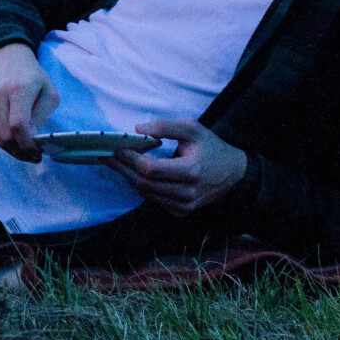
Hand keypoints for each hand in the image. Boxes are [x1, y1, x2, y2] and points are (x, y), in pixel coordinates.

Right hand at [0, 44, 58, 162]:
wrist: (3, 57)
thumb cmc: (31, 75)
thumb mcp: (48, 91)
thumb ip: (42, 116)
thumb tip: (32, 138)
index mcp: (18, 90)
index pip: (19, 127)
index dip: (28, 145)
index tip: (38, 153)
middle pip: (5, 137)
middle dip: (21, 152)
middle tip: (33, 155)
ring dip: (12, 147)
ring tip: (24, 146)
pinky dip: (1, 136)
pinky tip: (11, 131)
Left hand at [104, 118, 246, 216]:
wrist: (233, 175)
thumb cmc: (211, 148)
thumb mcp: (192, 129)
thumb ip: (165, 126)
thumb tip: (137, 129)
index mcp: (191, 170)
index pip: (151, 169)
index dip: (129, 159)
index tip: (114, 147)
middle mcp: (188, 193)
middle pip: (143, 183)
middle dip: (121, 168)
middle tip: (105, 155)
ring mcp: (184, 206)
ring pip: (145, 193)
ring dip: (127, 177)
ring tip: (115, 162)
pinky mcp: (181, 212)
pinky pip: (153, 199)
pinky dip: (141, 186)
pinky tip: (133, 173)